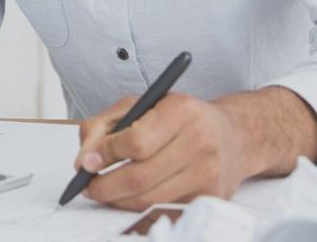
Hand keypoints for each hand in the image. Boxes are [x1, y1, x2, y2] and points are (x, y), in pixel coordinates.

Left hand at [73, 93, 248, 210]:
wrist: (232, 135)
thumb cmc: (180, 118)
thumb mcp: (141, 105)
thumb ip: (104, 126)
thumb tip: (84, 160)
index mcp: (180, 111)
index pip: (135, 141)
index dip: (105, 156)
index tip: (87, 164)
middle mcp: (199, 141)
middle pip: (140, 176)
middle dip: (106, 186)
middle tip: (89, 187)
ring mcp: (208, 172)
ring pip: (151, 199)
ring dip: (120, 201)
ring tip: (106, 193)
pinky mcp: (211, 197)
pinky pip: (167, 211)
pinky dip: (142, 210)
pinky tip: (131, 200)